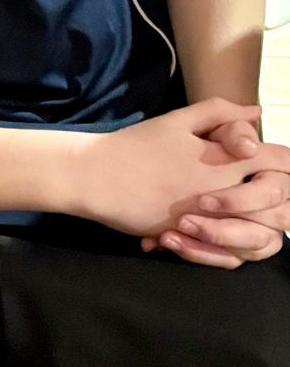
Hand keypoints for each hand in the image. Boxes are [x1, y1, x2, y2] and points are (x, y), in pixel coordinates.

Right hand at [73, 100, 289, 246]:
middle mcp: (223, 191)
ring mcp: (209, 219)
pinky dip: (232, 248)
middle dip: (282, 196)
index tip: (277, 162)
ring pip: (261, 233)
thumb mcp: (175, 121)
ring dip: (260, 225)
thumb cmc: (134, 147)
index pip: (278, 160)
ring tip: (248, 216)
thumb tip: (254, 112)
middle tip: (271, 192)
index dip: (286, 161)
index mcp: (223, 160)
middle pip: (279, 199)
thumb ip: (217, 114)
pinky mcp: (192, 240)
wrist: (95, 177)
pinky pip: (229, 254)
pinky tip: (221, 236)